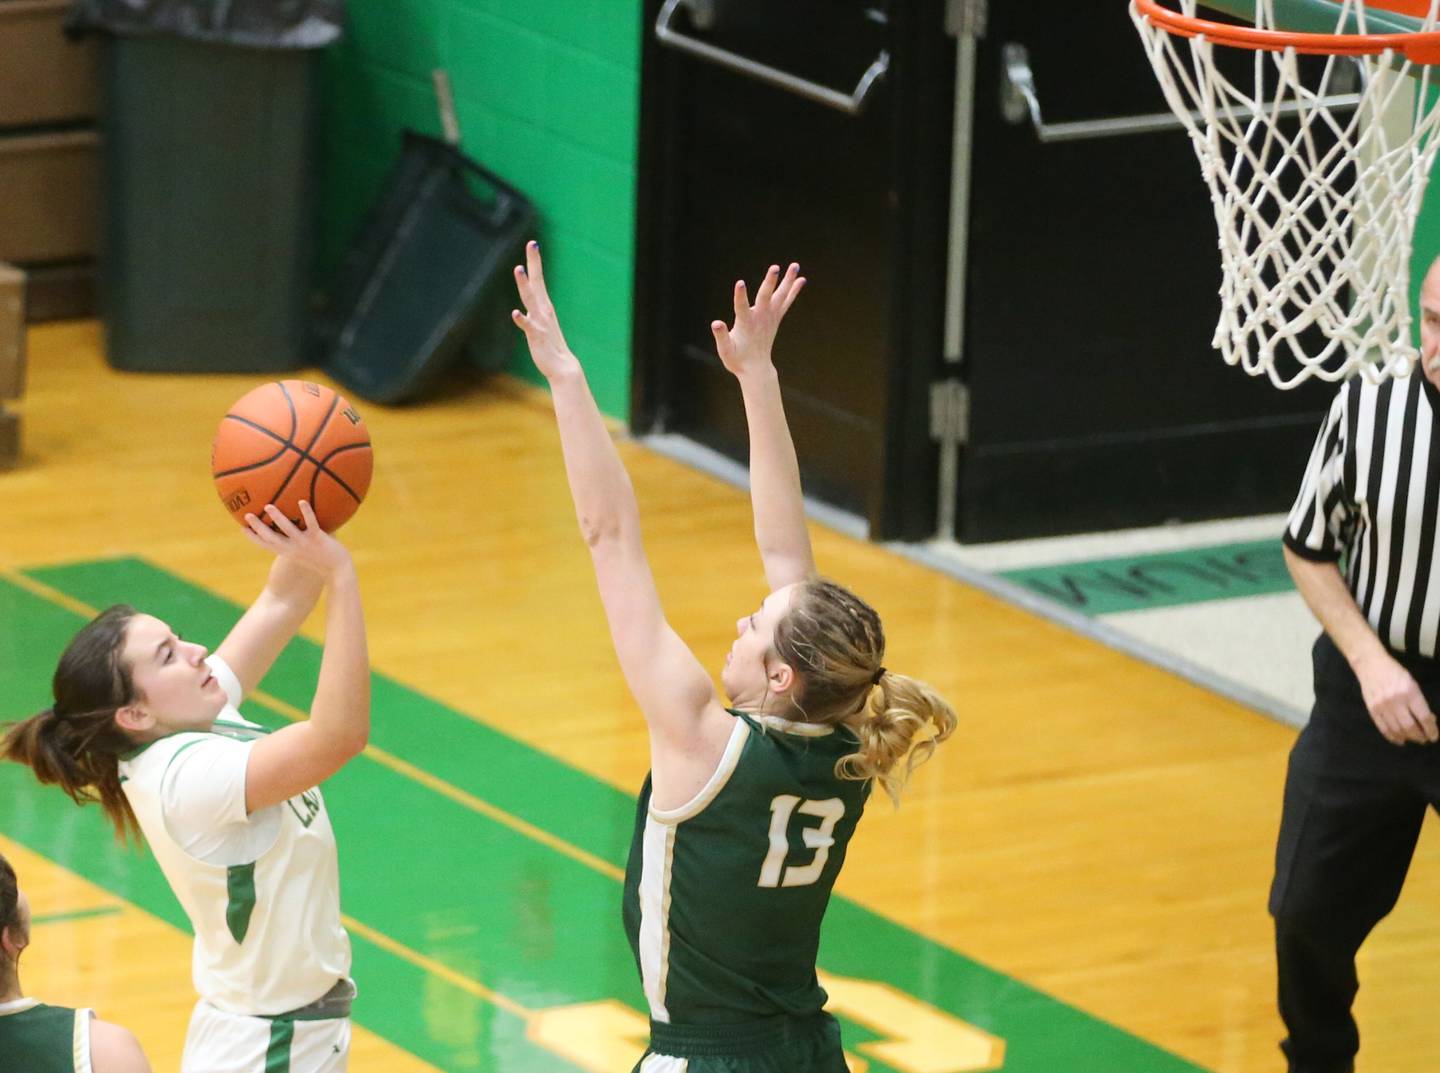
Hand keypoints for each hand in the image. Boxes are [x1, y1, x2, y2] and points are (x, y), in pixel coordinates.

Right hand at [242, 502, 353, 583]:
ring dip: (278, 518)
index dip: (254, 537)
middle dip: (258, 527)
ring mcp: (305, 544)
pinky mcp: (318, 539)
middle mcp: (293, 549)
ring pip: (289, 530)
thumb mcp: (306, 551)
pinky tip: (302, 501)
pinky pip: (311, 524)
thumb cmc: (323, 560)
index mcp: (288, 552)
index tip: (242, 528)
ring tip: (268, 506)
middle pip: (271, 538)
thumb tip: (296, 526)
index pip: (266, 545)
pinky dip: (307, 513)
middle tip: (247, 515)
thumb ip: (298, 542)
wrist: (339, 571)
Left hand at [512, 241, 580, 380]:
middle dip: (534, 263)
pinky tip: (515, 313)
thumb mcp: (541, 326)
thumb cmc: (550, 347)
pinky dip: (522, 319)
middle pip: (537, 282)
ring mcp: (540, 322)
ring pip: (531, 299)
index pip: (539, 280)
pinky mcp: (537, 337)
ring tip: (518, 269)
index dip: (535, 262)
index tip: (533, 244)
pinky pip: (529, 326)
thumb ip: (533, 316)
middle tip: (532, 244)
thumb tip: (524, 310)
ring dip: (524, 285)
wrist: (562, 367)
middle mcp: (543, 311)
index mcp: (544, 307)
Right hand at [710, 263, 805, 377]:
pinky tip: (801, 279)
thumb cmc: (737, 360)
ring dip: (788, 281)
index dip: (740, 296)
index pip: (741, 308)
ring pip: (780, 296)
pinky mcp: (776, 319)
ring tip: (795, 265)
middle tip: (775, 267)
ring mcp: (770, 318)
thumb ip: (721, 337)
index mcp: (746, 325)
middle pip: (766, 297)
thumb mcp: (725, 351)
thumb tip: (716, 323)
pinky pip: (786, 302)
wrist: (756, 369)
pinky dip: (793, 291)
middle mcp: (760, 319)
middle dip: (769, 282)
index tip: (740, 283)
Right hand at [1354, 650, 1437, 744]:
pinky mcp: (1372, 710)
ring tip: (1412, 739)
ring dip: (1407, 738)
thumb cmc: (1395, 673)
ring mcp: (1382, 706)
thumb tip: (1429, 720)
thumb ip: (1419, 701)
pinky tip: (1399, 739)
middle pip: (1410, 727)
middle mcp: (1396, 701)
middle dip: (1419, 736)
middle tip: (1423, 739)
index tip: (1434, 736)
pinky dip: (1392, 737)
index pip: (1424, 717)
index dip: (1431, 730)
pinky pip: (1383, 728)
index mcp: (1410, 693)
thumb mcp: (1412, 684)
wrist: (1370, 665)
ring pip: (1397, 730)